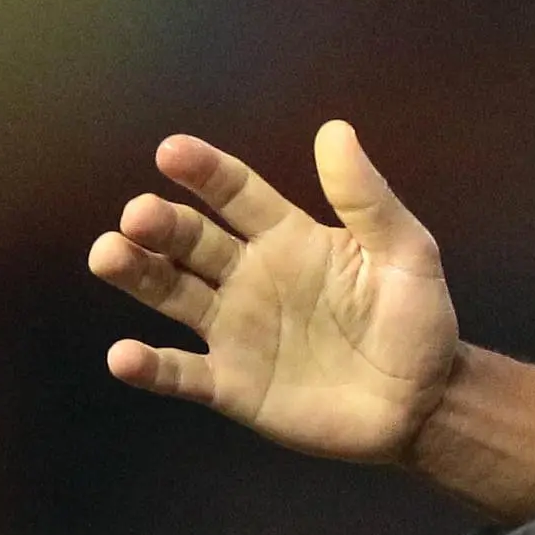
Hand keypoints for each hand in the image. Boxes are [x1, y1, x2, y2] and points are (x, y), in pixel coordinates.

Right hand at [90, 122, 464, 464]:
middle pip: (189, 240)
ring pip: (169, 293)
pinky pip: (180, 374)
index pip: (236, 193)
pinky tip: (124, 357)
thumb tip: (336, 130)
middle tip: (139, 216)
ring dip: (135, 273)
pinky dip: (148, 367)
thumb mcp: (408, 256)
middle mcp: (247, 275)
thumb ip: (369, 200)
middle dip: (159, 225)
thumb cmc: (416, 322)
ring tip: (108, 254)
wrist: (426, 403)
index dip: (206, 172)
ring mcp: (234, 329)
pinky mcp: (231, 383)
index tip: (173, 151)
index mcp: (287, 237)